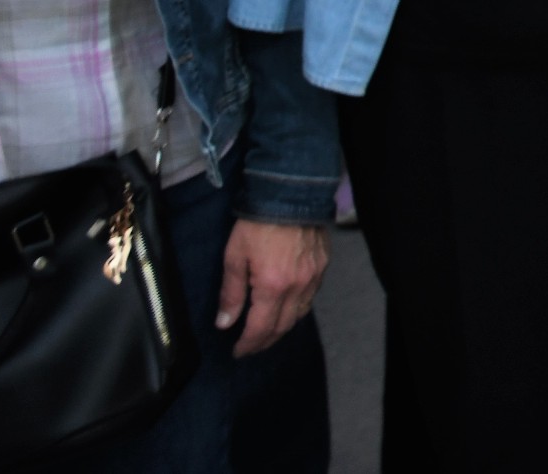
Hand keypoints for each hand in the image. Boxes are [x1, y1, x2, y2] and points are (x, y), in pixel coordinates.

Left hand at [217, 218, 328, 352]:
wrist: (290, 195)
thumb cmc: (256, 225)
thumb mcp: (234, 258)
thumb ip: (230, 293)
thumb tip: (224, 323)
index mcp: (273, 286)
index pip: (261, 328)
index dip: (248, 344)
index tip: (238, 352)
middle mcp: (298, 286)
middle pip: (283, 326)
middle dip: (265, 341)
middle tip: (250, 347)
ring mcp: (314, 277)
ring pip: (300, 314)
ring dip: (282, 328)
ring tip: (267, 331)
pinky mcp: (323, 266)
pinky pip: (310, 297)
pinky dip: (297, 309)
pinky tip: (286, 307)